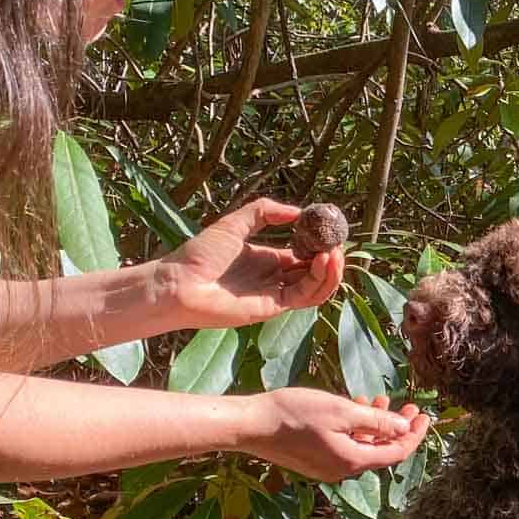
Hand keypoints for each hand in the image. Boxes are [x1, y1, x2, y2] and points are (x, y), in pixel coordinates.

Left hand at [159, 199, 344, 330]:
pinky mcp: (273, 307)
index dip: (320, 243)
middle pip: (313, 271)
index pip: (303, 253)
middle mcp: (274, 278)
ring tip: (335, 252)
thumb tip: (298, 211)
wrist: (179, 282)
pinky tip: (323, 261)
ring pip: (315, 286)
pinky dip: (319, 281)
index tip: (331, 228)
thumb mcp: (236, 222)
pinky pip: (305, 297)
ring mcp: (275, 294)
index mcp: (267, 259)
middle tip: (338, 241)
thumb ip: (265, 212)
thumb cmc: (200, 253)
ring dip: (331, 271)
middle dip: (331, 256)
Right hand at [240, 388, 428, 482]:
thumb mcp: (341, 411)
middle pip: (381, 452)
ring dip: (375, 427)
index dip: (414, 435)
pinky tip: (354, 409)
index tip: (425, 415)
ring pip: (363, 448)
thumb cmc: (295, 414)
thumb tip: (404, 428)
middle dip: (397, 429)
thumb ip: (375, 422)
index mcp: (352, 461)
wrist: (253, 425)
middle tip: (409, 406)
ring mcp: (327, 468)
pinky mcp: (315, 461)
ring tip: (380, 401)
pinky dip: (356, 431)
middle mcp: (342, 470)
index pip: (396, 453)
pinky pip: (346, 447)